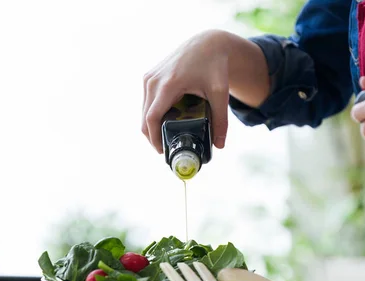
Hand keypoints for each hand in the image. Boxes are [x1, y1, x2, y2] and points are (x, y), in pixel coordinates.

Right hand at [142, 30, 230, 153]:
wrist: (208, 43)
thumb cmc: (215, 66)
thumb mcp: (220, 93)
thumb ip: (221, 120)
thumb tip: (219, 145)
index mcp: (169, 84)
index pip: (152, 118)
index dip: (155, 138)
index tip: (163, 152)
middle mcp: (154, 80)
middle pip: (145, 117)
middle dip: (153, 137)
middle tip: (167, 150)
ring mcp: (149, 77)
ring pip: (144, 111)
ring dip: (152, 126)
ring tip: (167, 139)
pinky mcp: (149, 77)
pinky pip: (146, 102)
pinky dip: (153, 115)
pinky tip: (165, 123)